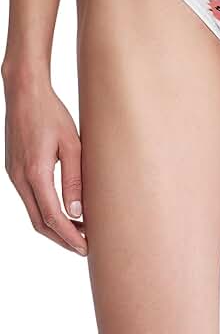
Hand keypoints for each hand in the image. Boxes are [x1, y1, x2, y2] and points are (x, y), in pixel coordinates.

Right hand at [3, 72, 86, 255]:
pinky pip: (29, 198)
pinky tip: (62, 209)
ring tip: (78, 230)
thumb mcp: (72, 143)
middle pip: (39, 222)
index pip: (52, 217)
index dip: (69, 236)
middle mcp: (19, 178)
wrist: (24, 93)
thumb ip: (74, 178)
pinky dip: (45, 210)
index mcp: (35, 173)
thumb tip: (77, 211)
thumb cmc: (52, 113)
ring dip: (53, 226)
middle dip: (61, 238)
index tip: (85, 247)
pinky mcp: (14, 169)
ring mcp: (13, 175)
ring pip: (32, 212)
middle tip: (84, 246)